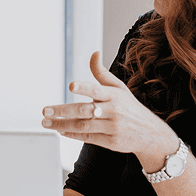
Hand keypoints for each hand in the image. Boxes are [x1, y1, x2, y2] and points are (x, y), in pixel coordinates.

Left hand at [42, 52, 180, 168]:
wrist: (150, 133)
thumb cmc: (129, 107)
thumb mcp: (119, 88)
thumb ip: (101, 72)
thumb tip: (94, 53)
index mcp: (115, 96)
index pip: (98, 89)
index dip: (85, 87)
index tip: (71, 85)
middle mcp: (113, 111)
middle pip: (85, 111)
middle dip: (62, 111)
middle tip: (45, 110)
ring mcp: (112, 128)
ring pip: (83, 126)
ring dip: (62, 125)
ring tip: (47, 122)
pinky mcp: (111, 142)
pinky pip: (88, 138)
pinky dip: (72, 135)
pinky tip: (61, 131)